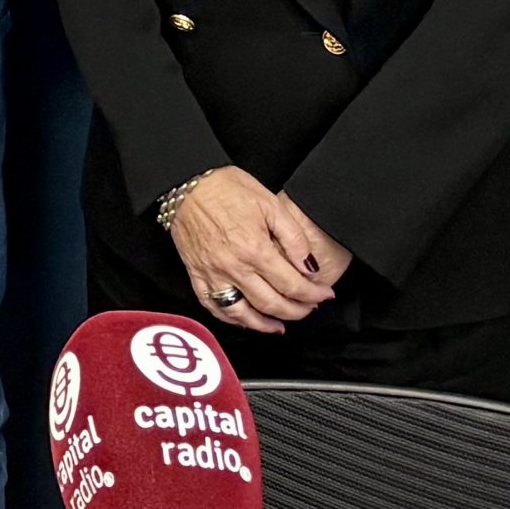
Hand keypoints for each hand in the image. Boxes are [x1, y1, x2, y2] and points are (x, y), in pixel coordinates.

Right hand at [169, 167, 338, 335]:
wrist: (185, 182)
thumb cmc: (225, 188)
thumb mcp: (269, 203)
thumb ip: (293, 237)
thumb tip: (310, 265)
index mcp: (256, 249)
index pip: (293, 285)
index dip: (314, 294)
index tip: (324, 294)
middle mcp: (234, 267)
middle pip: (272, 304)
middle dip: (297, 311)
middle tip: (308, 308)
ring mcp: (213, 273)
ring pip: (242, 313)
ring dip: (264, 325)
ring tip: (279, 326)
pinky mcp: (196, 273)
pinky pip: (212, 305)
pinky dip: (229, 318)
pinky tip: (242, 319)